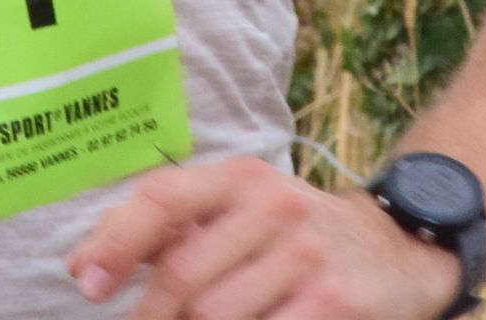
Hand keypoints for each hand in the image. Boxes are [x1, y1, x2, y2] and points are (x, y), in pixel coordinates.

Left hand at [65, 156, 468, 319]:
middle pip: (183, 274)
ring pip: (215, 314)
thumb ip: (175, 229)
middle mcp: (274, 207)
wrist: (398, 247)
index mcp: (240, 178)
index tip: (86, 284)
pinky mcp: (334, 300)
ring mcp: (306, 255)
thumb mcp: (243, 210)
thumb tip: (88, 262)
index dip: (116, 242)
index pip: (164, 198)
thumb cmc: (296, 234)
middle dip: (151, 316)